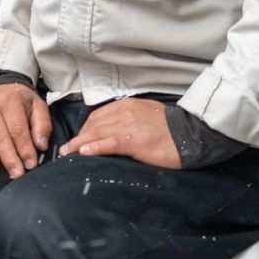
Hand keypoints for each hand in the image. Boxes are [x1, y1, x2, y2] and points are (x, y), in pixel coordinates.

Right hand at [0, 83, 49, 178]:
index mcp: (11, 102)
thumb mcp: (38, 106)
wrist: (1, 85)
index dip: (24, 148)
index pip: (17, 129)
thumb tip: (40, 146)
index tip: (30, 164)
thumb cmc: (20, 100)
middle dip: (8, 156)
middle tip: (15, 173)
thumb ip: (42, 126)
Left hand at [59, 98, 180, 168]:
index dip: (85, 129)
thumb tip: (112, 131)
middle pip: (93, 125)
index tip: (78, 139)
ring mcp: (128, 126)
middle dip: (78, 137)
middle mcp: (123, 113)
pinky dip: (94, 147)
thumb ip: (127, 120)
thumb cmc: (170, 128)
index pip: (97, 117)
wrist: (191, 134)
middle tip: (67, 149)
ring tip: (68, 152)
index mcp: (126, 106)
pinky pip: (108, 143)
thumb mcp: (145, 116)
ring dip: (79, 144)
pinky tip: (83, 152)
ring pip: (96, 133)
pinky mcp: (134, 140)